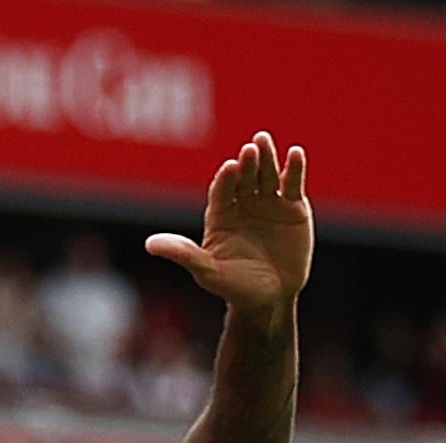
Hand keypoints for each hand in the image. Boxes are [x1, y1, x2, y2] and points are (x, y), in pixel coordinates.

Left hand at [145, 133, 310, 321]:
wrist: (269, 299)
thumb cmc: (233, 287)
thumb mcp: (207, 272)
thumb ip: (183, 254)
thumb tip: (150, 245)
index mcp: (220, 212)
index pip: (221, 190)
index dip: (226, 179)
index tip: (230, 168)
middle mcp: (243, 201)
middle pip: (245, 176)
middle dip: (247, 163)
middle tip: (249, 149)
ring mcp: (268, 201)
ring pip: (267, 174)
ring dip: (267, 157)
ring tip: (264, 141)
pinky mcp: (293, 206)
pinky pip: (293, 184)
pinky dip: (295, 168)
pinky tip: (295, 154)